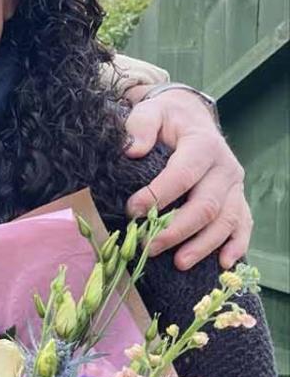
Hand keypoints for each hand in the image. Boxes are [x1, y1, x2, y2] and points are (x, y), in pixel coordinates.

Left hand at [123, 88, 249, 269]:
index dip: (158, 195)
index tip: (132, 211)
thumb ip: (141, 126)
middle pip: (206, 205)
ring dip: (203, 245)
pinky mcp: (238, 200)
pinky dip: (236, 246)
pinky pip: (242, 225)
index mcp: (203, 144)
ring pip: (226, 220)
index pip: (183, 174)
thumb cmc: (166, 119)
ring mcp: (235, 186)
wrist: (190, 118)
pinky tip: (222, 264)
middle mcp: (225, 167)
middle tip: (150, 247)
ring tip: (179, 263)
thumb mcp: (151, 112)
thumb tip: (133, 149)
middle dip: (178, 230)